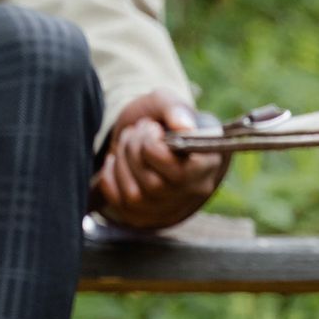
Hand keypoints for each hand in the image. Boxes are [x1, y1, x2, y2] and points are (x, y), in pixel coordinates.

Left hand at [93, 90, 226, 229]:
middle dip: (134, 151)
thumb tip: (183, 126)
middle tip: (137, 132)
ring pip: (135, 197)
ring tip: (127, 144)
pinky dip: (111, 179)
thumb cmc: (160, 118)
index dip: (154, 147)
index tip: (153, 130)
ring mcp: (170, 207)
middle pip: (154, 185)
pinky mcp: (146, 215)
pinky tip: (117, 163)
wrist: (145, 133)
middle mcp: (193, 190)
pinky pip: (119, 204)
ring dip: (122, 164)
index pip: (179, 171)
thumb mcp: (165, 102)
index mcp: (207, 163)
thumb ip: (175, 109)